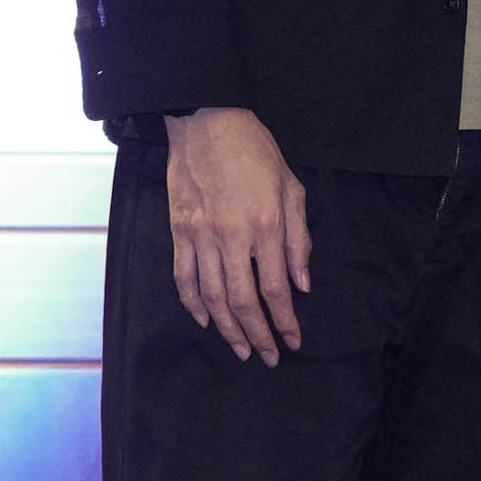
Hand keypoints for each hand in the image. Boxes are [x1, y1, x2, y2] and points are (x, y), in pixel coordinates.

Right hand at [163, 106, 310, 363]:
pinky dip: (193, 304)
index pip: (276, 286)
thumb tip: (302, 283)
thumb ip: (298, 239)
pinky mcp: (179, 232)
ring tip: (242, 349)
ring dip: (227, 328)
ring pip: (211, 296)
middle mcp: (231, 237)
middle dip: (258, 333)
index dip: (285, 319)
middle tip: (269, 356)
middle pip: (242, 300)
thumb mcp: (291, 188)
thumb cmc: (256, 152)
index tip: (293, 340)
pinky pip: (184, 278)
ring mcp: (200, 237)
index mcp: (265, 225)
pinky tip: (206, 320)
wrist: (207, 124)